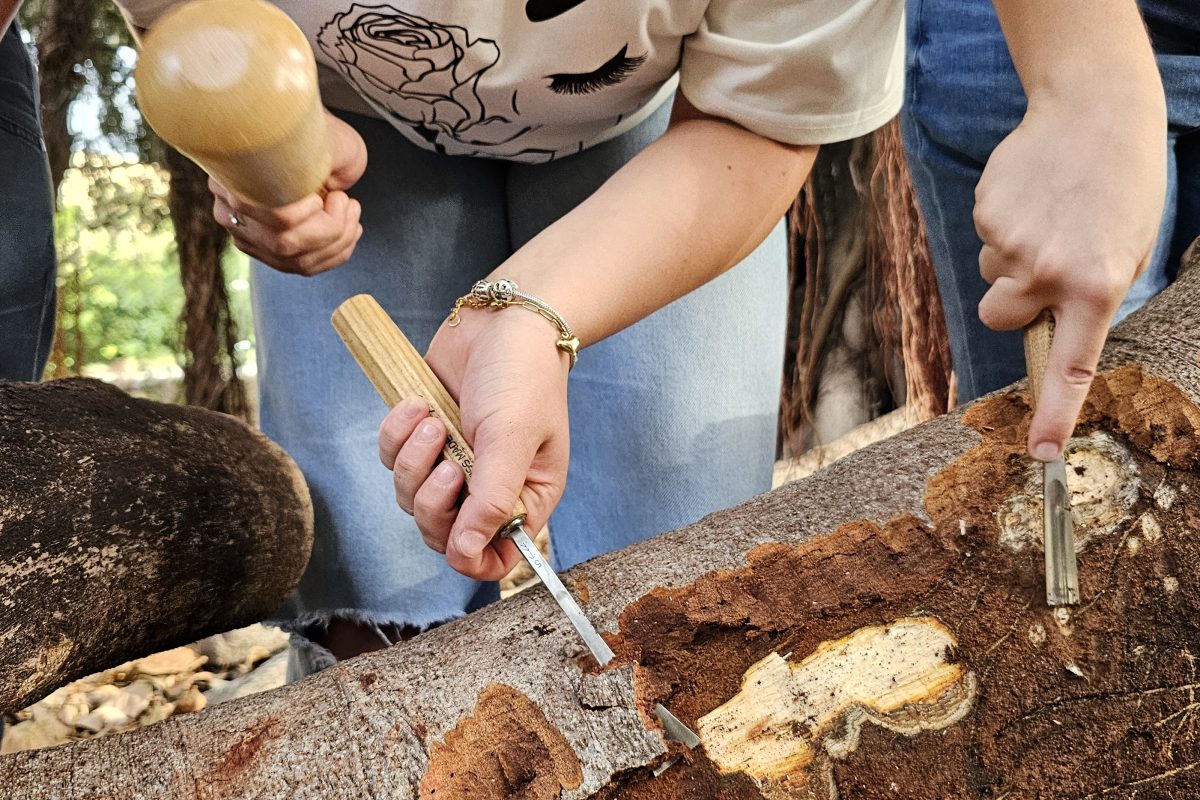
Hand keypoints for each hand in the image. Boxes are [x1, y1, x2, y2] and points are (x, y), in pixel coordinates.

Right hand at [210, 112, 367, 275]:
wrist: (301, 139)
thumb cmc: (309, 134)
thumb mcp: (317, 134)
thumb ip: (316, 157)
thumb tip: (326, 187)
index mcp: (232, 173)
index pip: (268, 212)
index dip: (306, 212)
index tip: (329, 193)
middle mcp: (229, 208)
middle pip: (283, 244)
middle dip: (330, 229)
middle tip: (346, 203)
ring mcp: (245, 234)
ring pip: (295, 260)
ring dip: (337, 242)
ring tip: (351, 215)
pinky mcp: (265, 251)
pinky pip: (301, 266)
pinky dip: (334, 254)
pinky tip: (348, 232)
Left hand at [377, 309, 571, 579]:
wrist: (503, 318)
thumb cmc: (523, 375)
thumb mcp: (512, 438)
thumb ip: (491, 499)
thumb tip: (467, 555)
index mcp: (525, 497)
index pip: (494, 557)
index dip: (470, 558)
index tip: (456, 534)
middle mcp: (487, 488)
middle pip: (441, 533)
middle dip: (433, 500)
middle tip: (447, 461)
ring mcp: (454, 462)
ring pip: (410, 498)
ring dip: (414, 460)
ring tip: (433, 420)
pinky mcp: (424, 437)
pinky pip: (392, 459)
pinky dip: (398, 433)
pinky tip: (419, 403)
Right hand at [973, 93, 1165, 459]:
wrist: (1094, 109)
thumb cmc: (1122, 183)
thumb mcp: (1130, 248)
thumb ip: (1090, 296)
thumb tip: (1048, 327)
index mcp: (1096, 285)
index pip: (1070, 365)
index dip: (1055, 414)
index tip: (1042, 454)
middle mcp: (1049, 271)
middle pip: (1002, 318)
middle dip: (1013, 302)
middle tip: (1044, 264)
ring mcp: (1012, 242)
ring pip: (992, 277)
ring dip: (1012, 257)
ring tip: (1050, 212)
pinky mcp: (986, 214)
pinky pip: (984, 239)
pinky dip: (1003, 224)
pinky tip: (1032, 193)